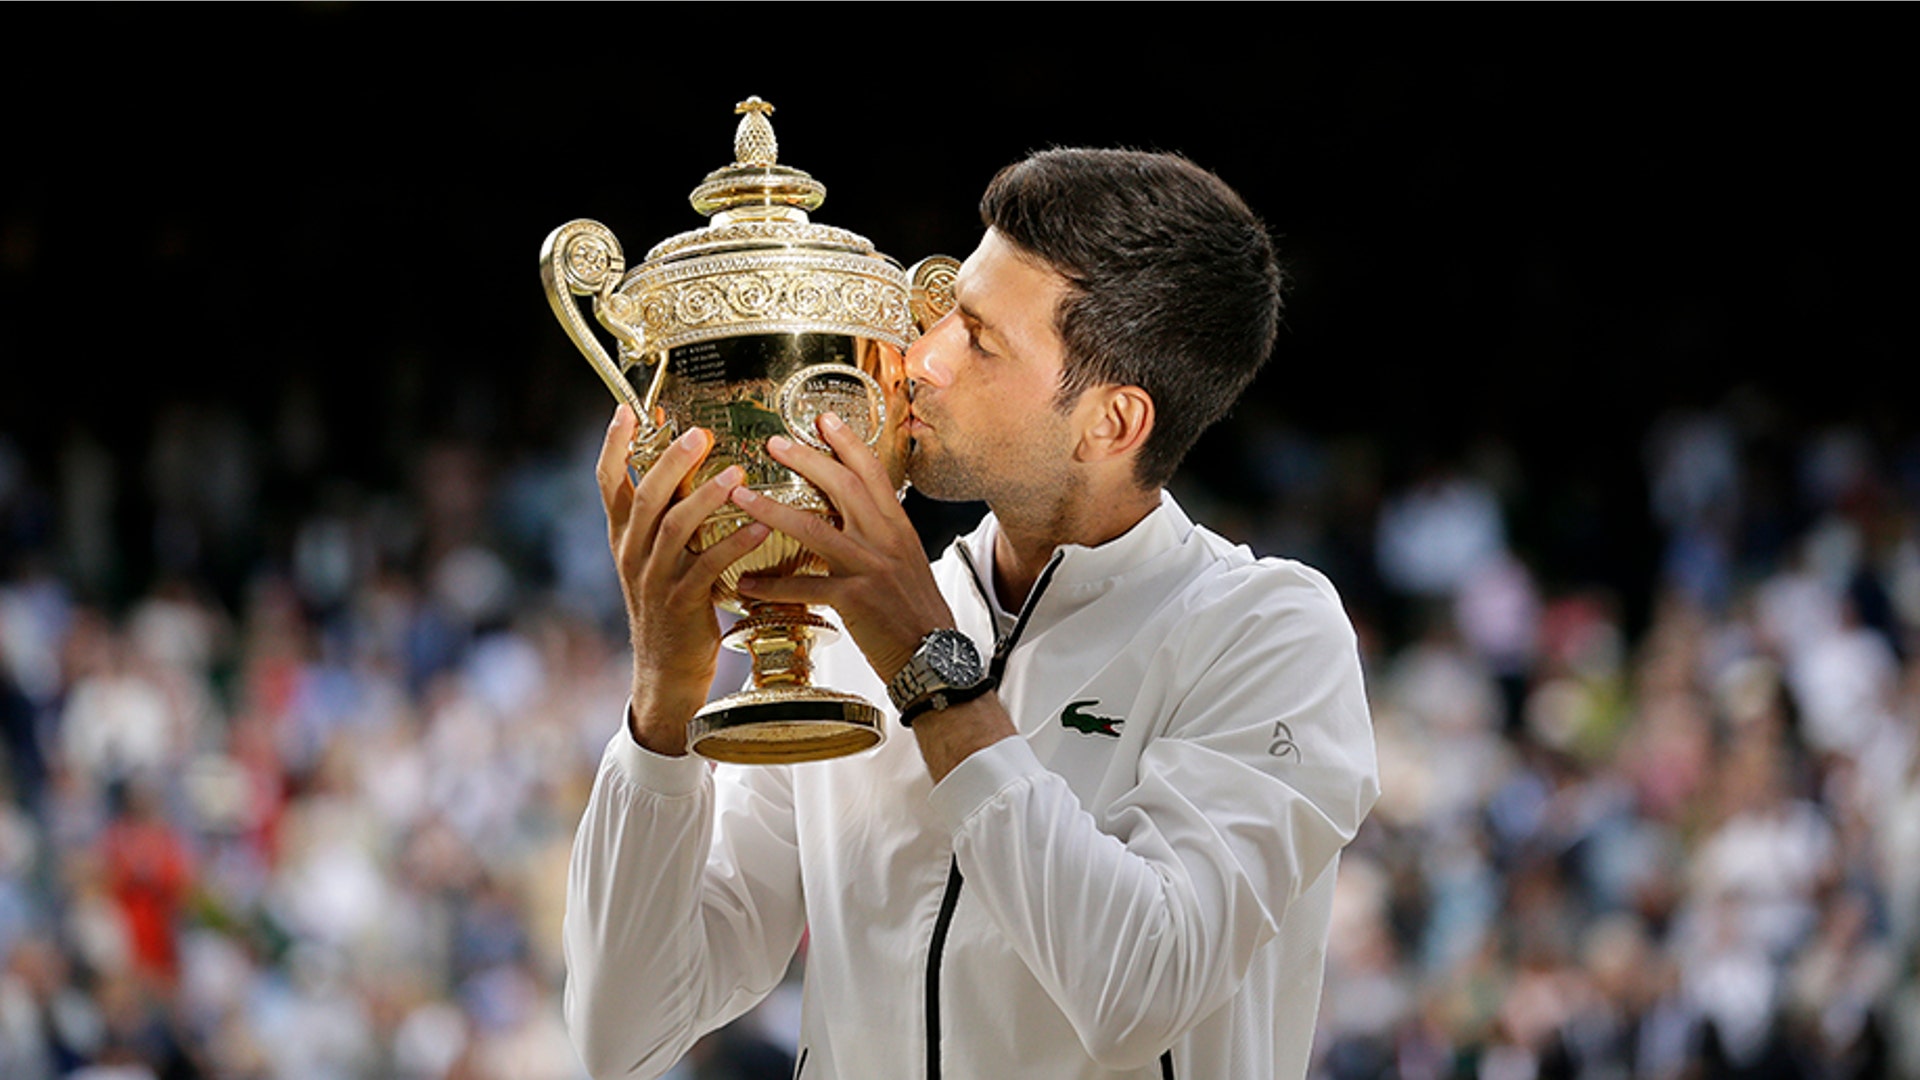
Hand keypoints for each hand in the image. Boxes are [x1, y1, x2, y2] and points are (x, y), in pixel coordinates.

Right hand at [598, 405, 769, 754]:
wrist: (665, 672)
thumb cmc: (671, 606)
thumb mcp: (656, 558)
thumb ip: (666, 516)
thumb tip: (688, 467)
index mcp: (623, 537)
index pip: (607, 482)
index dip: (614, 445)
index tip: (627, 409)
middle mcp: (631, 553)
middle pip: (644, 496)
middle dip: (671, 461)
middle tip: (699, 432)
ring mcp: (653, 580)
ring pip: (674, 529)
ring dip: (705, 497)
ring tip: (736, 474)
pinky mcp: (681, 604)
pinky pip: (708, 567)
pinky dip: (734, 544)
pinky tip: (760, 526)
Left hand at [728, 412, 952, 684]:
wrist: (937, 658)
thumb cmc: (918, 615)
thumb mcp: (908, 564)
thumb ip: (882, 538)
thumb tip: (859, 519)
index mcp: (898, 529)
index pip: (873, 473)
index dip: (848, 443)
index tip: (824, 419)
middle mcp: (886, 541)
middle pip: (843, 486)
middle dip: (807, 459)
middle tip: (774, 443)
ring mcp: (871, 568)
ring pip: (816, 528)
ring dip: (773, 510)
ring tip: (741, 497)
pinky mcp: (856, 600)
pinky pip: (806, 587)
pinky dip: (773, 585)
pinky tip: (748, 583)